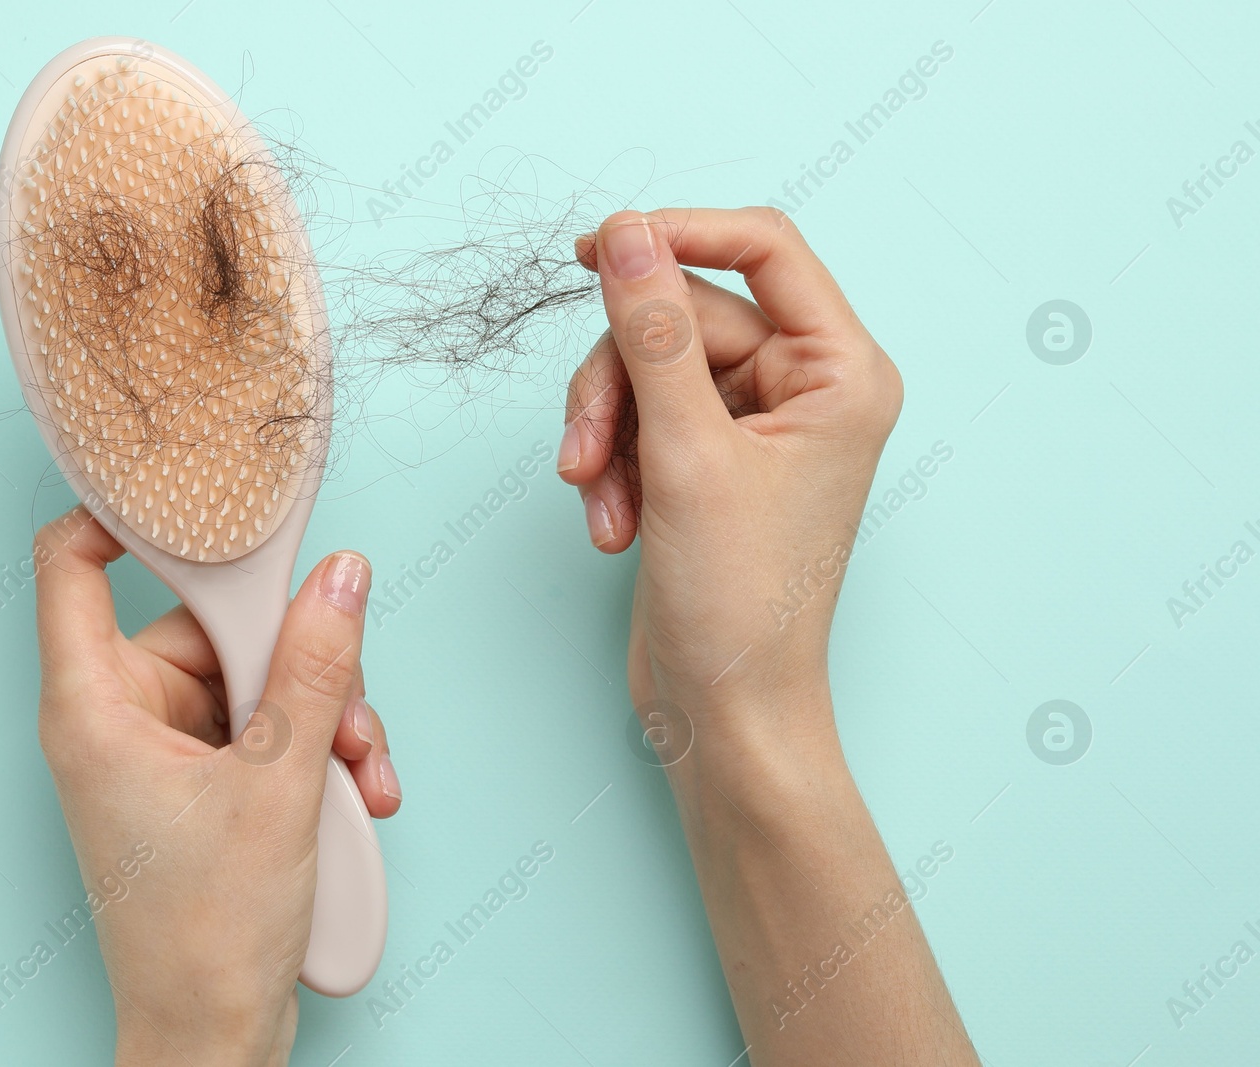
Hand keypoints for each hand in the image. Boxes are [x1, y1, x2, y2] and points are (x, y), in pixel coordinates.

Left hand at [31, 506, 399, 1065]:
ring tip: (357, 772)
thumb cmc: (206, 935)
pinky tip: (355, 792)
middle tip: (344, 707)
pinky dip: (316, 749)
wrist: (213, 1038)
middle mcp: (122, 718)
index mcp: (96, 707)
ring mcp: (164, 752)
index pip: (72, 564)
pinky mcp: (204, 783)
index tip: (202, 496)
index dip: (125, 514)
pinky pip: (265, 727)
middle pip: (208, 626)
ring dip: (323, 714)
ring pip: (254, 679)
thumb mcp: (279, 785)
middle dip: (297, 660)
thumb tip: (340, 576)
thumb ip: (313, 668)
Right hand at [559, 208, 902, 755]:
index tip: (594, 247)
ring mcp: (754, 426)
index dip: (676, 234)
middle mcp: (805, 388)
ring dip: (605, 430)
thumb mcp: (687, 453)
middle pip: (683, 317)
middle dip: (619, 383)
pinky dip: (612, 463)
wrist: (726, 712)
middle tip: (583, 451)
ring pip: (649, 368)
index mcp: (841, 372)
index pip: (762, 249)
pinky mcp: (708, 461)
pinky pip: (640, 418)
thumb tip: (628, 233)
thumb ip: (653, 333)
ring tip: (595, 498)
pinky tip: (611, 524)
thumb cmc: (740, 603)